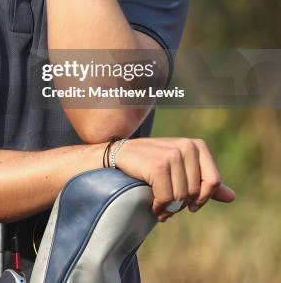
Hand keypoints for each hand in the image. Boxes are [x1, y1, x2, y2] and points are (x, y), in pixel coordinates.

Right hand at [113, 137, 234, 221]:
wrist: (120, 155)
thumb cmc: (152, 164)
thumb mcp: (181, 171)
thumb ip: (205, 183)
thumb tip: (232, 197)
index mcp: (196, 146)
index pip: (213, 182)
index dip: (202, 198)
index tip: (190, 203)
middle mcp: (186, 146)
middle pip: (196, 192)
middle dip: (181, 204)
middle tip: (167, 201)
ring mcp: (172, 154)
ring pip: (181, 197)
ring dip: (168, 207)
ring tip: (158, 202)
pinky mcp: (158, 166)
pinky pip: (167, 198)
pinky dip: (158, 207)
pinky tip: (152, 204)